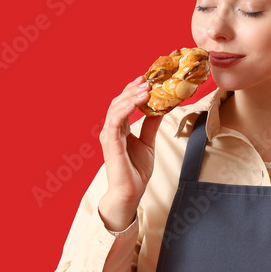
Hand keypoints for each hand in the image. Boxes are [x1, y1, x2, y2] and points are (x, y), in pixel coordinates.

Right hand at [97, 75, 162, 229]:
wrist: (130, 192)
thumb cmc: (135, 171)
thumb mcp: (148, 143)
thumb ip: (151, 126)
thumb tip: (161, 109)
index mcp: (119, 129)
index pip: (124, 103)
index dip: (133, 90)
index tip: (147, 79)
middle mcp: (111, 130)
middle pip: (118, 102)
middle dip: (133, 89)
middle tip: (148, 79)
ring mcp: (109, 136)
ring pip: (116, 108)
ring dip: (131, 96)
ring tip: (146, 88)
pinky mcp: (111, 143)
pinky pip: (115, 121)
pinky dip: (125, 109)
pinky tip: (137, 102)